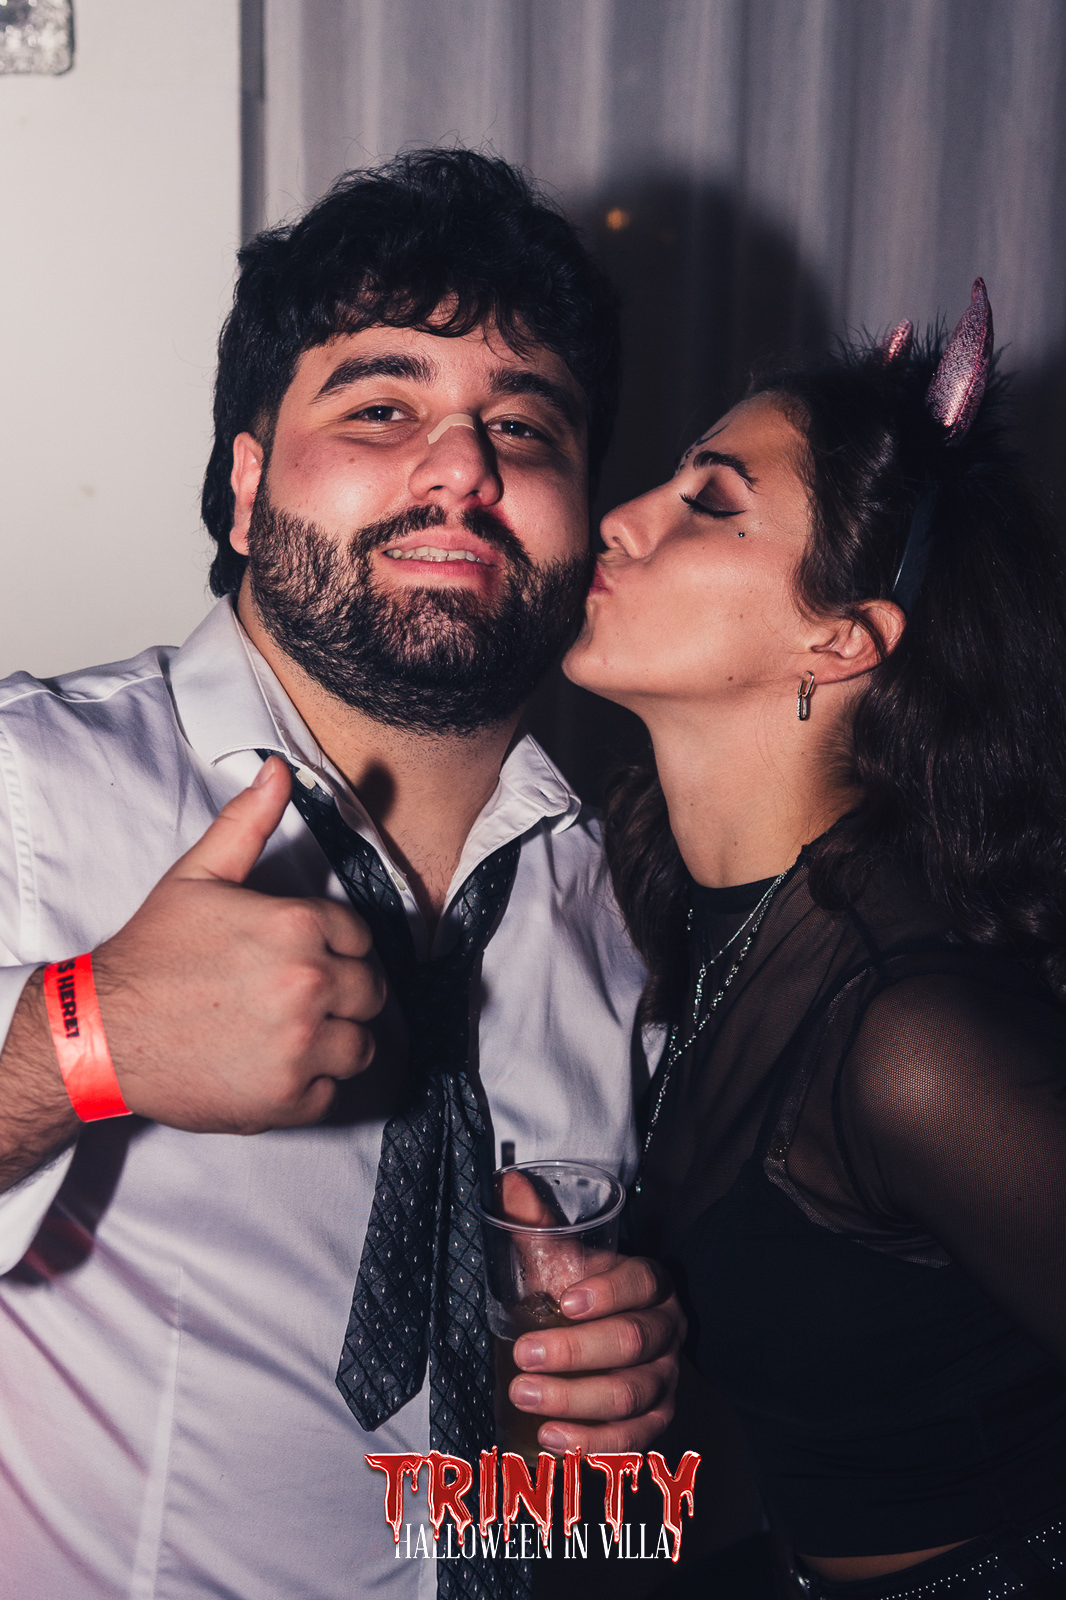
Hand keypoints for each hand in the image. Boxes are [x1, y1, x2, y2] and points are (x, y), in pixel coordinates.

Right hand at [91, 756, 386, 1132]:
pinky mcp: (287, 1098)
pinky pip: (332, 1094)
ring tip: (291, 1035)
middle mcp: (308, 983)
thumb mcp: (197, 877)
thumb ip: (248, 823)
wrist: (101, 1033)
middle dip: (343, 995)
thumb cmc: (150, 957)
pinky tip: (272, 1067)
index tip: (305, 959)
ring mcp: (300, 1044)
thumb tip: (277, 772)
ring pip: (362, 1047)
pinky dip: (310, 1087)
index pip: (361, 938)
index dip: (336, 948)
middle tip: (297, 999)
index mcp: (297, 924)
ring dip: (336, 1042)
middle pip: (370, 992)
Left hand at [502, 1167, 683, 1452]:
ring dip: (576, 1400)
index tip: (564, 1301)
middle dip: (575, 1353)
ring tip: (525, 1397)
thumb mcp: (563, 1261)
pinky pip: (635, 1439)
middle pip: (633, 1343)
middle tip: (522, 1357)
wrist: (609, 1343)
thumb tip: (507, 1183)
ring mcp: (666, 1378)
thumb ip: (539, 1225)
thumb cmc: (580, 1296)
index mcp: (649, 1284)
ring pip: (632, 1395)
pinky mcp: (657, 1420)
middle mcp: (667, 1330)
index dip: (608, 1292)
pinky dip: (594, 1443)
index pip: (641, 1283)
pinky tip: (553, 1437)